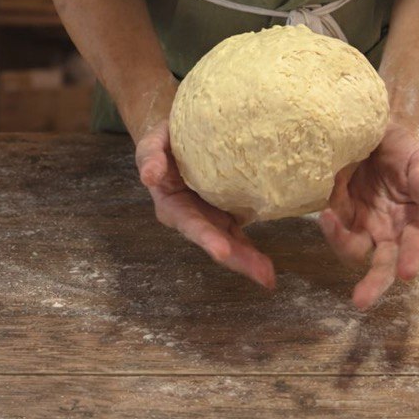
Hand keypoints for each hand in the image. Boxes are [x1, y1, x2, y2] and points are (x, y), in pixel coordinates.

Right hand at [135, 118, 275, 291]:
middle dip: (236, 258)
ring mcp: (211, 217)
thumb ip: (150, 158)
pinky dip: (251, 249)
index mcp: (172, 204)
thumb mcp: (152, 144)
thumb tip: (150, 176)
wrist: (178, 140)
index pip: (190, 223)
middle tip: (262, 275)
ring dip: (248, 260)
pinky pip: (238, 232)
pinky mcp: (226, 212)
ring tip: (268, 278)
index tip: (222, 251)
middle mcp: (193, 217)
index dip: (205, 236)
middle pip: (215, 240)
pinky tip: (266, 266)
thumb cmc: (164, 142)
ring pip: (230, 242)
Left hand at [318, 121, 418, 310]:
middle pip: (381, 265)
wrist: (378, 131)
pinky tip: (326, 207)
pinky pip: (332, 222)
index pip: (414, 244)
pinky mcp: (338, 210)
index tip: (408, 273)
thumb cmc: (406, 150)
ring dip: (339, 240)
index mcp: (412, 220)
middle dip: (373, 285)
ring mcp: (360, 223)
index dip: (411, 258)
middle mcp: (386, 230)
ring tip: (328, 217)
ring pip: (350, 248)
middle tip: (361, 301)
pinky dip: (328, 220)